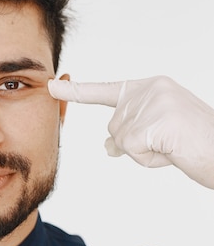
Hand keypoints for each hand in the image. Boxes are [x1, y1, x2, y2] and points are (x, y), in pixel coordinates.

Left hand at [48, 75, 213, 188]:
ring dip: (144, 153)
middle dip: (136, 145)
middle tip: (169, 144)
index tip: (51, 86)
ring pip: (121, 140)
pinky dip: (148, 159)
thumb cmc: (194, 146)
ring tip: (173, 147)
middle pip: (114, 127)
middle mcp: (152, 88)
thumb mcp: (157, 136)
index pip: (107, 90)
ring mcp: (155, 101)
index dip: (77, 91)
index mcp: (151, 87)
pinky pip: (131, 149)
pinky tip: (171, 150)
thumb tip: (108, 146)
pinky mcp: (157, 120)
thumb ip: (131, 133)